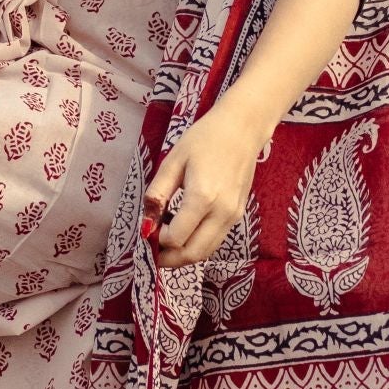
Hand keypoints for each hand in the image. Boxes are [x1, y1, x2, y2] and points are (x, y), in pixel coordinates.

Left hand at [146, 96, 265, 268]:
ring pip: (206, 252)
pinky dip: (197, 244)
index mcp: (203, 197)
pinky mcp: (238, 215)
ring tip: (164, 246)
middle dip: (169, 259)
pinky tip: (184, 232)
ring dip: (184, 256)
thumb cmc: (205, 139)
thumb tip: (146, 221)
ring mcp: (233, 216)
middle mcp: (222, 212)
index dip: (157, 240)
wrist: (242, 129)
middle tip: (151, 253)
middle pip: (193, 253)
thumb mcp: (173, 161)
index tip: (146, 230)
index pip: (176, 237)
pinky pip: (216, 240)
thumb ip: (158, 193)